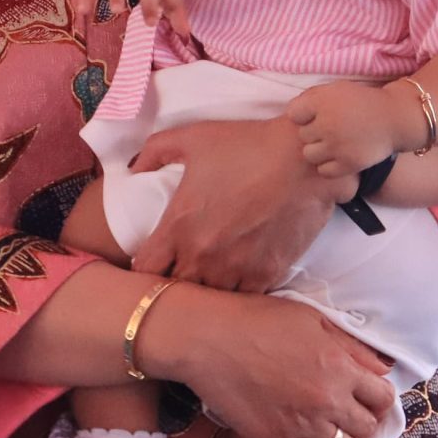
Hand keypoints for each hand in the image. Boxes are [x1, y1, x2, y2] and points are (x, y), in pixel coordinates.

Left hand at [128, 118, 355, 290]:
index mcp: (179, 226)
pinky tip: (238, 275)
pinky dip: (236, 292)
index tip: (152, 260)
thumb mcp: (191, 137)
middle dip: (173, 282)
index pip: (145, 270)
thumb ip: (153, 151)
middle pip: (175, 291)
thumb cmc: (246, 145)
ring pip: (209, 300)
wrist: (305, 159)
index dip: (144, 268)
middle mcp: (204, 256)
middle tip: (180, 268)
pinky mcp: (267, 275)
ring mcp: (236, 270)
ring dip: (206, 289)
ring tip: (210, 273)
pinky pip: (242, 300)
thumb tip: (133, 169)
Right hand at [172, 291, 396, 437]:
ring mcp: (304, 425)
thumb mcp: (310, 319)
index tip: (370, 399)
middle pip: (367, 426)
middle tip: (353, 419)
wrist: (206, 339)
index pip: (382, 396)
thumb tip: (382, 367)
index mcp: (339, 366)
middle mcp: (328, 399)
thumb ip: (350, 345)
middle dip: (364, 423)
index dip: (379, 399)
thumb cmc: (256, 319)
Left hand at [287, 79, 403, 179]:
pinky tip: (339, 156)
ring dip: (319, 150)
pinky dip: (329, 165)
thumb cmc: (362, 102)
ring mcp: (336, 145)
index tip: (316, 115)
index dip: (304, 115)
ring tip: (333, 144)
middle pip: (302, 136)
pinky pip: (323, 170)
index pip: (293, 114)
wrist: (394, 118)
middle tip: (331, 130)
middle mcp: (326, 124)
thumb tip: (293, 113)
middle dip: (314, 133)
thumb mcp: (336, 89)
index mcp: (321, 102)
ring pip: (309, 155)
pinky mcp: (347, 163)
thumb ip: (312, 98)